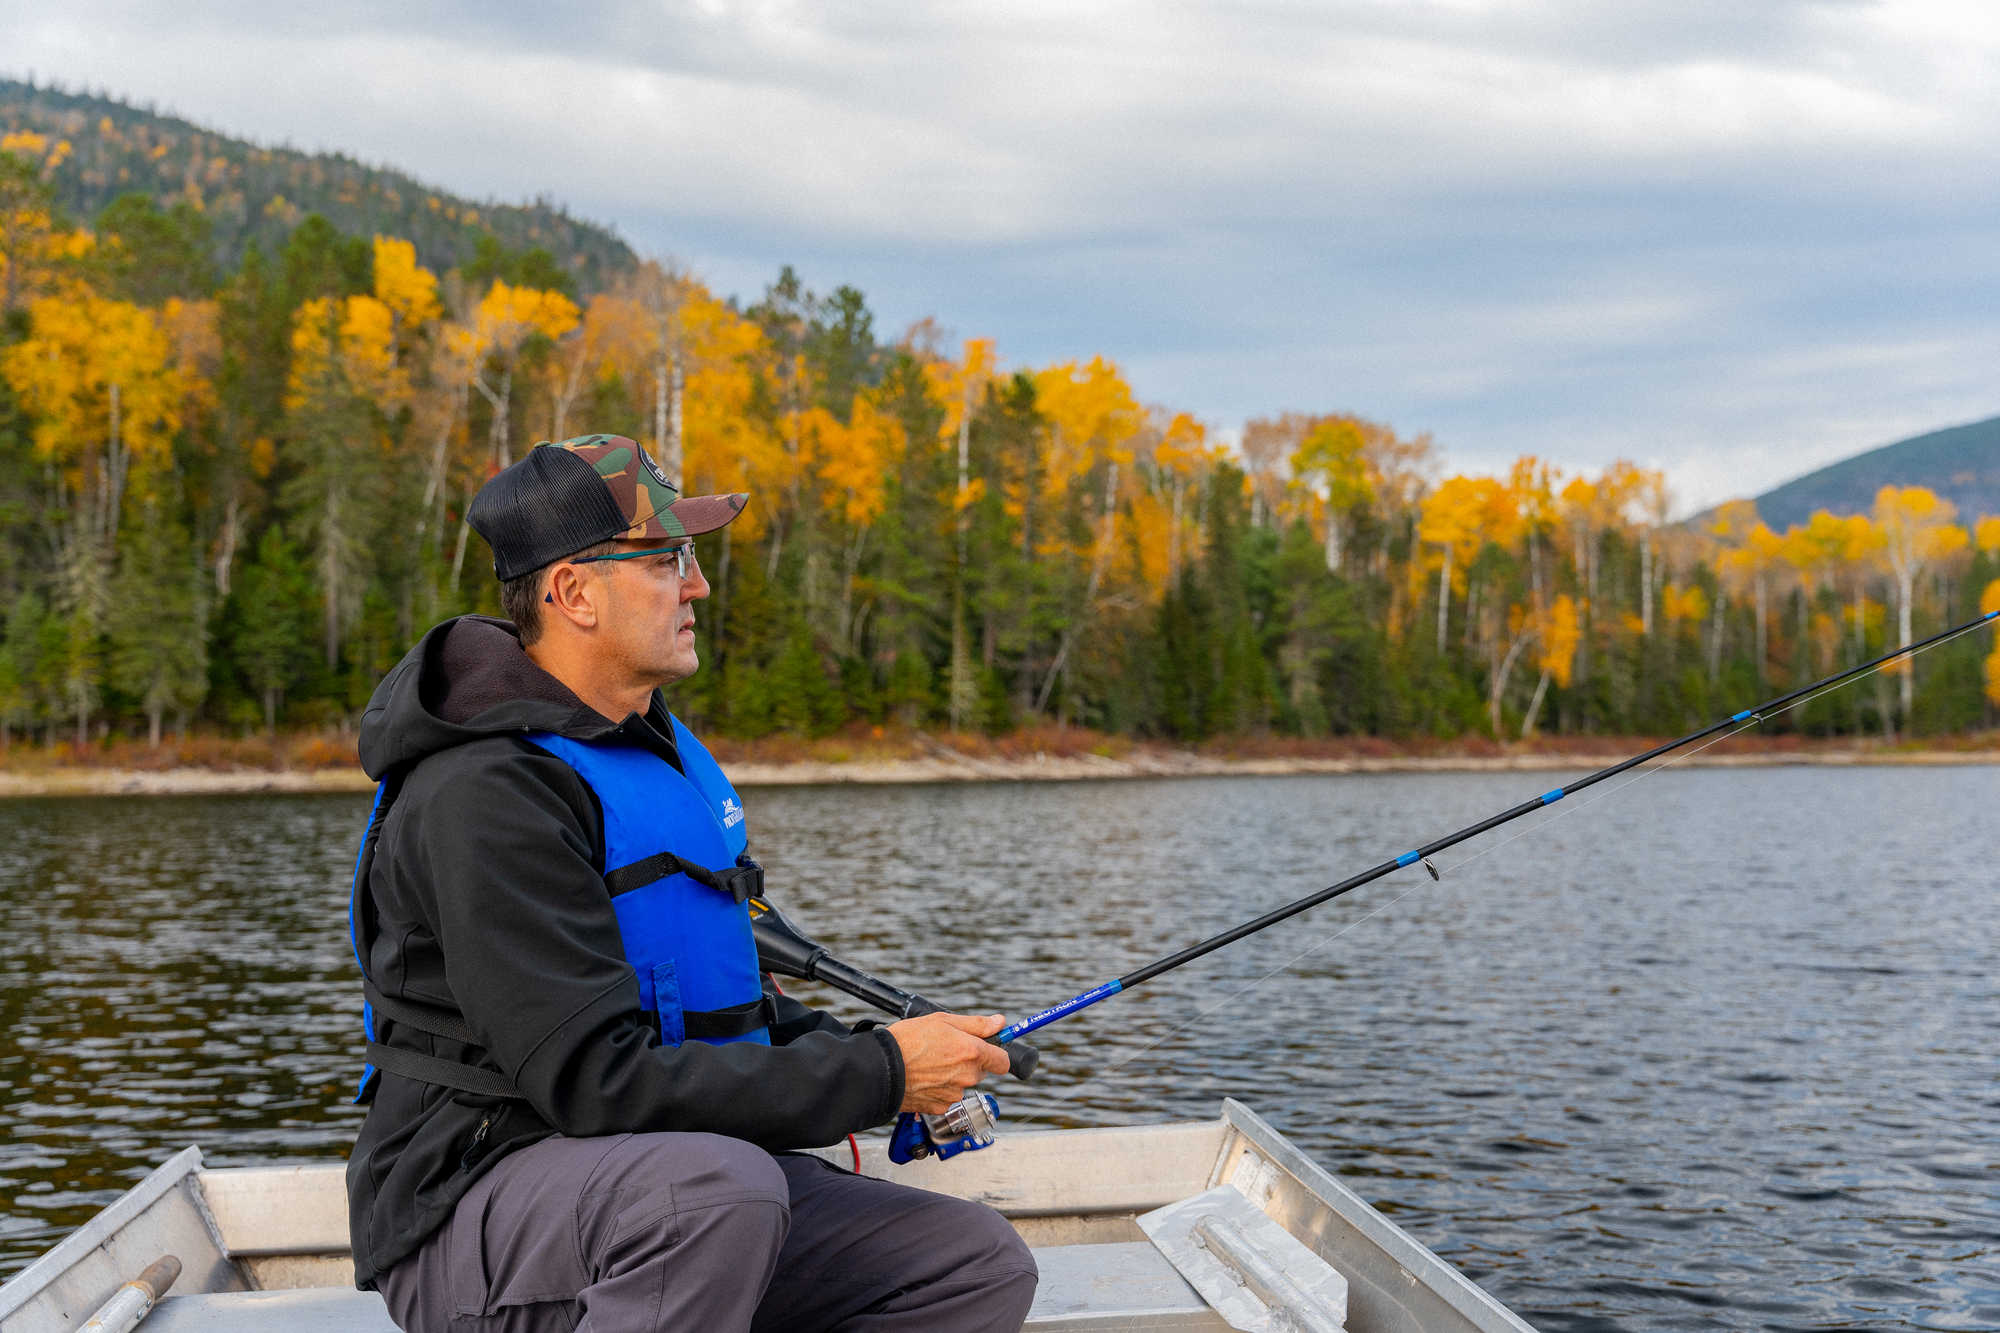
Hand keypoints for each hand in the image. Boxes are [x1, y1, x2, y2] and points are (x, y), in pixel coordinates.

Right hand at [888, 1012, 1011, 1113]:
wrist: (881, 1068)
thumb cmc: (908, 1041)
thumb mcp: (942, 1020)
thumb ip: (976, 1024)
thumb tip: (999, 1022)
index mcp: (972, 1052)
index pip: (1002, 1061)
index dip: (996, 1053)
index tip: (989, 1049)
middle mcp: (967, 1076)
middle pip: (980, 1071)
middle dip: (969, 1062)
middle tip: (946, 1050)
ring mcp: (954, 1094)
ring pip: (962, 1084)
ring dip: (953, 1076)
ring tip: (929, 1064)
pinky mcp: (940, 1107)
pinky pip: (947, 1097)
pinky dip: (939, 1089)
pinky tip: (923, 1078)